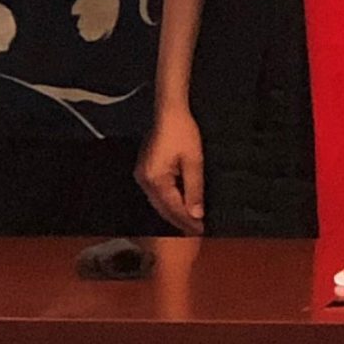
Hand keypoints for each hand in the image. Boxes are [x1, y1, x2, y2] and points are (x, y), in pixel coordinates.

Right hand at [137, 105, 208, 234]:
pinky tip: (179, 204)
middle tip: (196, 231)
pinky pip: (157, 192)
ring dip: (174, 212)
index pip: (172, 208)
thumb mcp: (194, 161)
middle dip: (179, 220)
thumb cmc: (184, 133)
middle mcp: (144, 181)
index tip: (200, 231)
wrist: (170, 112)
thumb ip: (194, 189)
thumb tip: (196, 214)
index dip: (187, 221)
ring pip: (159, 202)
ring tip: (190, 222)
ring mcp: (142, 175)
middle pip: (163, 208)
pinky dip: (169, 200)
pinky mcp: (145, 170)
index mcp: (155, 180)